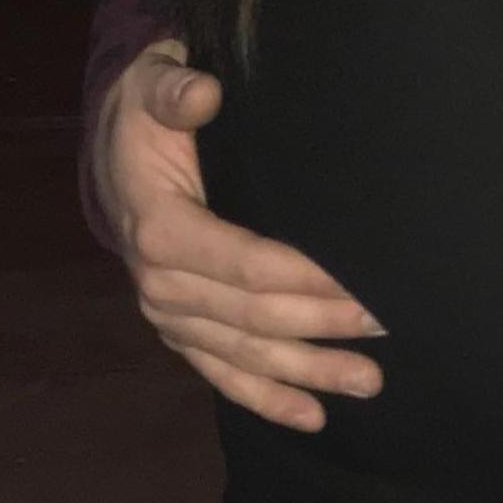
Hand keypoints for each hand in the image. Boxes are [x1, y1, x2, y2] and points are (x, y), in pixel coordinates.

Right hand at [97, 39, 383, 431]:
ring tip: (368, 381)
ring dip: (307, 372)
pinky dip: (266, 399)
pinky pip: (222, 373)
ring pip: (245, 354)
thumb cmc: (149, 113)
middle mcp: (160, 282)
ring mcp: (170, 314)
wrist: (116, 150)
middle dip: (322, 325)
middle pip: (254, 316)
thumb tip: (202, 93)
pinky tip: (313, 418)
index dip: (306, 279)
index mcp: (160, 227)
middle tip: (387, 326)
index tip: (362, 287)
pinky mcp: (181, 329)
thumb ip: (175, 89)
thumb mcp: (154, 84)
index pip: (245, 263)